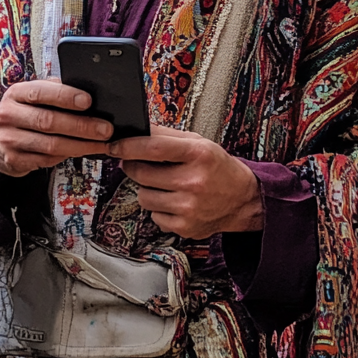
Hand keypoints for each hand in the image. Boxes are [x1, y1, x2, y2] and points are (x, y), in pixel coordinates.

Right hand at [0, 80, 111, 177]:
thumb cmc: (22, 112)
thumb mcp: (31, 96)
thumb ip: (54, 90)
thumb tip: (87, 89)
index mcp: (16, 94)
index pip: (40, 92)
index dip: (65, 96)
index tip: (88, 101)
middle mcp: (8, 115)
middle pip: (48, 121)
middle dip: (81, 126)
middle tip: (104, 129)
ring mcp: (9, 139)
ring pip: (51, 144)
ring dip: (81, 145)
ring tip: (101, 143)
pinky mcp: (14, 160)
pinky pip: (47, 159)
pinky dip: (68, 155)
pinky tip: (83, 151)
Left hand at [107, 125, 262, 238]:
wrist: (242, 199)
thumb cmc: (218, 167)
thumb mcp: (199, 143)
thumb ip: (167, 135)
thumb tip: (136, 130)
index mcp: (198, 154)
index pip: (153, 147)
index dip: (128, 146)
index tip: (115, 146)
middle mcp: (194, 182)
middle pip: (142, 173)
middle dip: (133, 166)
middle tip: (139, 163)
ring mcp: (189, 207)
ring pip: (143, 196)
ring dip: (146, 188)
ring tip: (163, 184)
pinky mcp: (184, 227)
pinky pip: (154, 215)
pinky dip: (159, 208)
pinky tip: (173, 200)